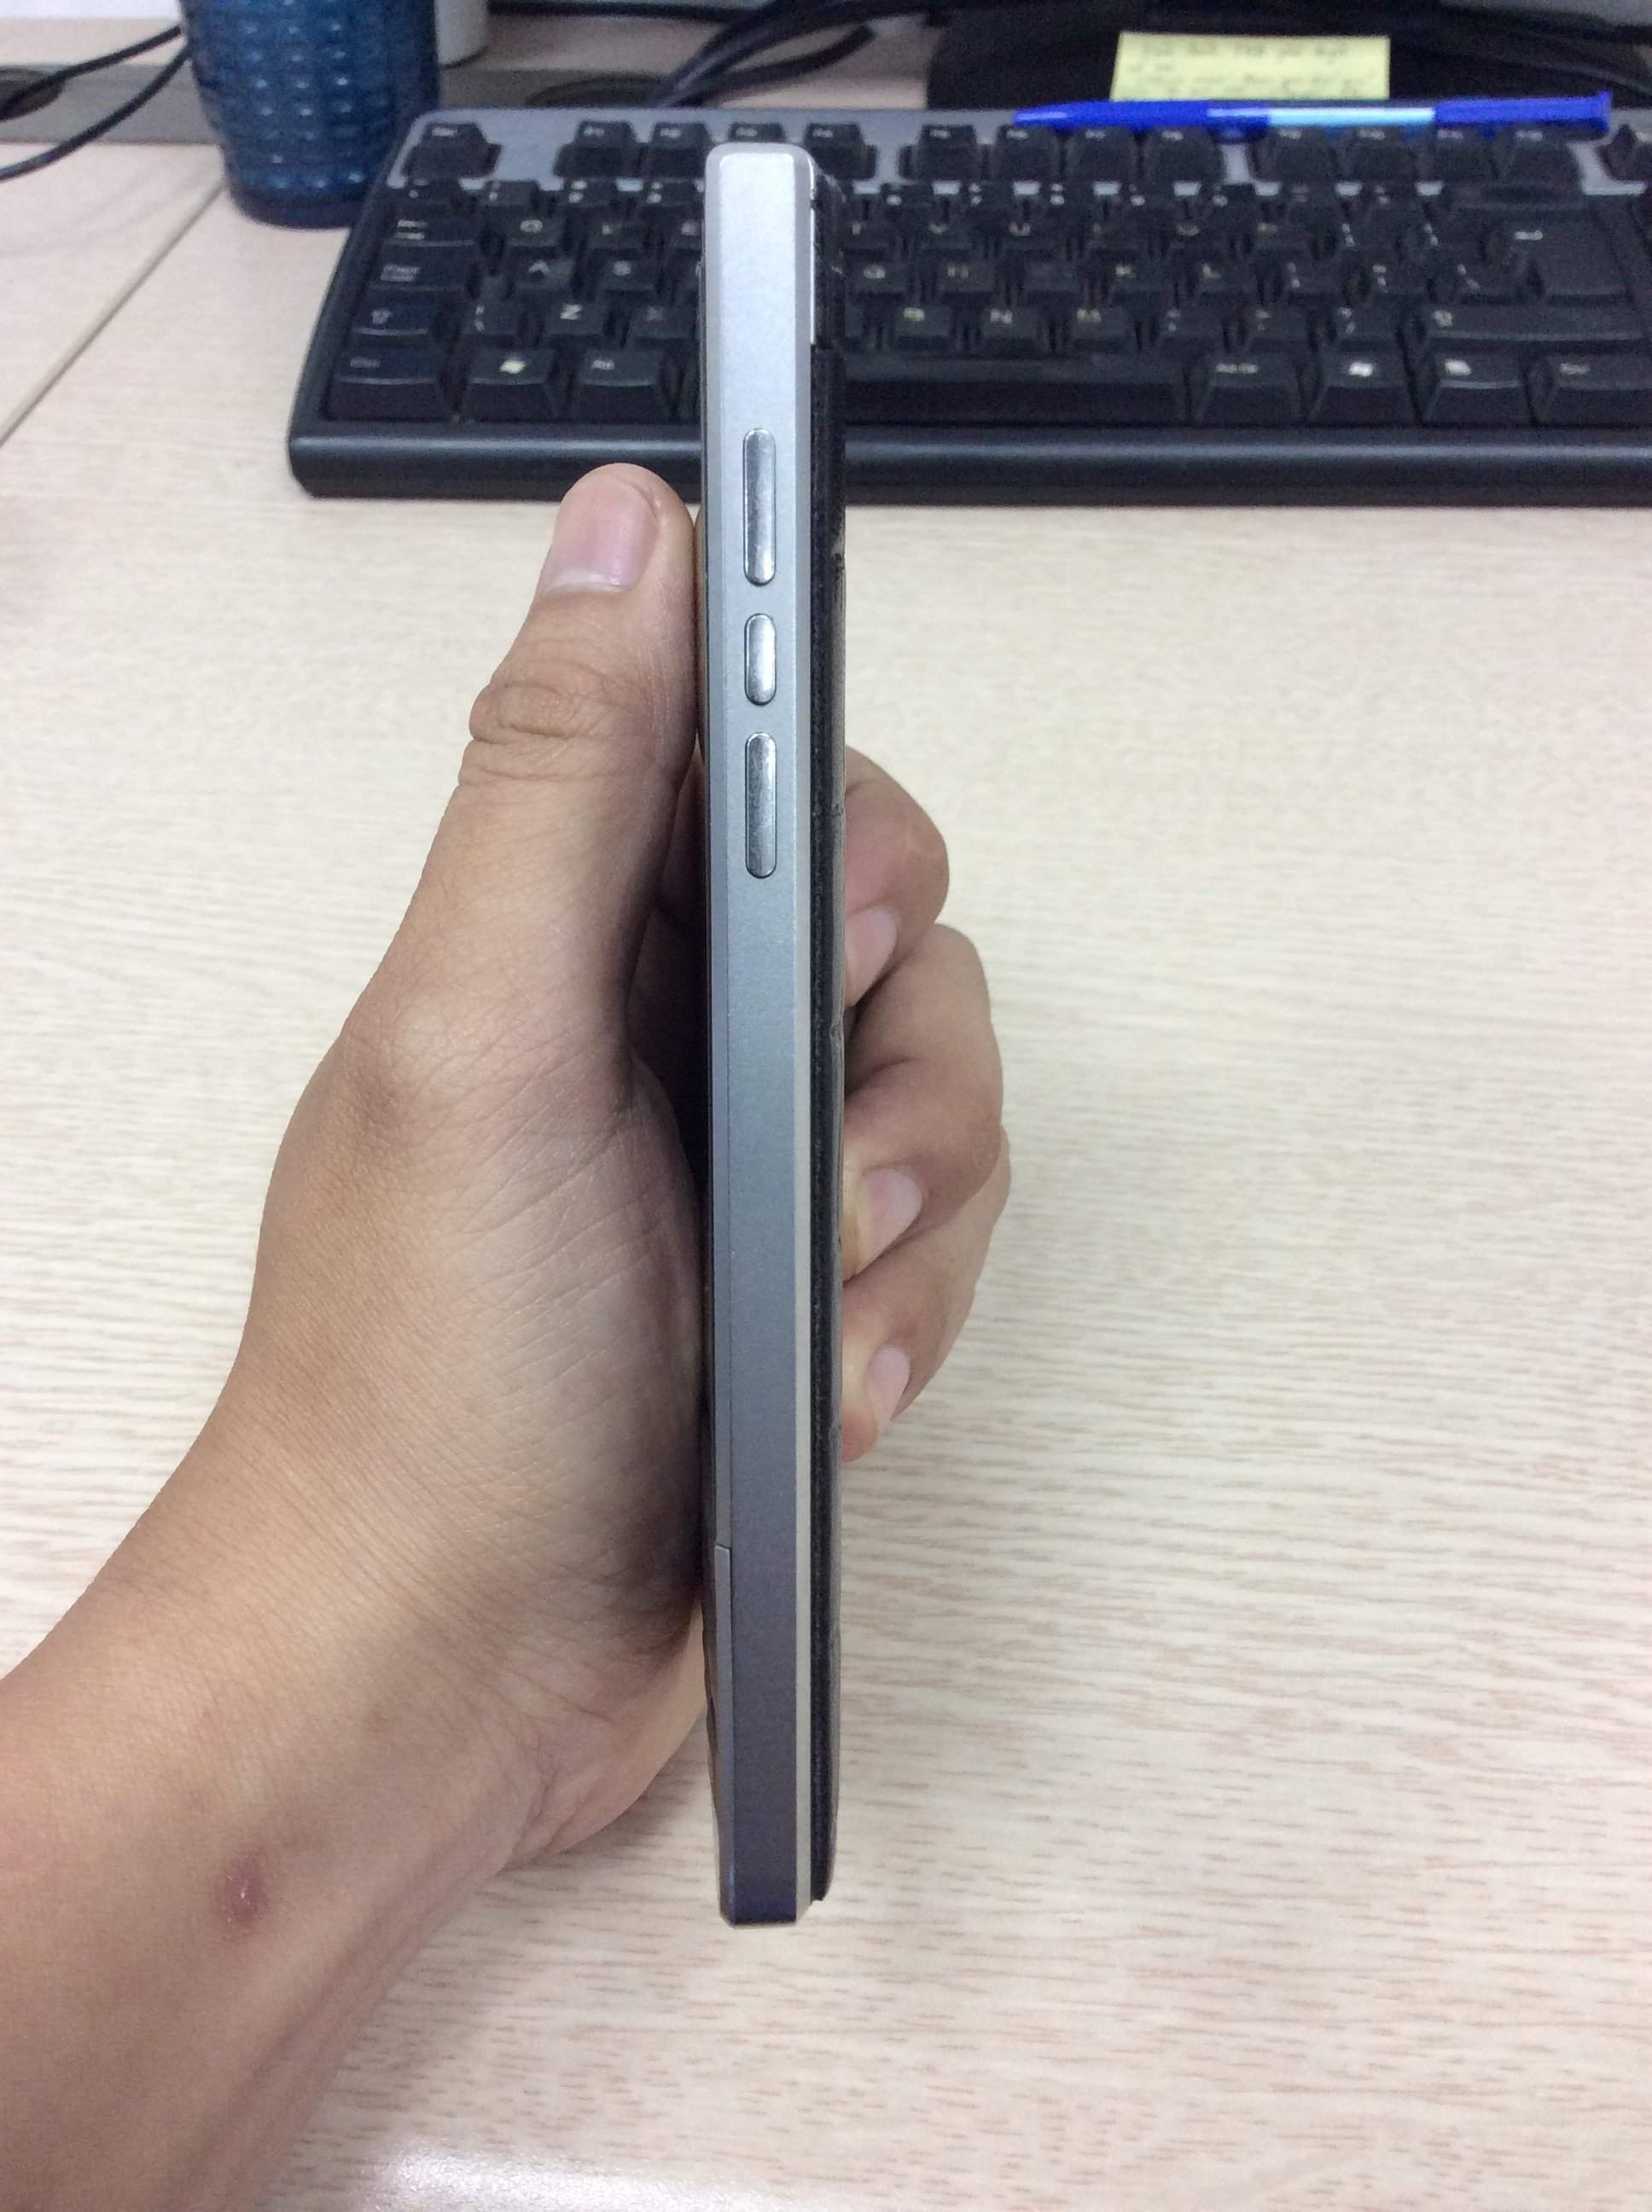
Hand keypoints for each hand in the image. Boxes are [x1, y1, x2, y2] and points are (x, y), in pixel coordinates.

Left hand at [174, 464, 1007, 1865]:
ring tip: (825, 1330)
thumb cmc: (435, 1357)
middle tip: (831, 1173)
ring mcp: (746, 1168)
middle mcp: (667, 1028)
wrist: (446, 1671)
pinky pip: (943, 1244)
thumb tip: (634, 514)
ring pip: (949, 1095)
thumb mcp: (480, 1035)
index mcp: (570, 931)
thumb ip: (561, 774)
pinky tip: (831, 1403)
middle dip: (905, 1059)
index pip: (758, 766)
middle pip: (899, 936)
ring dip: (916, 1218)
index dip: (835, 814)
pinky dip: (911, 1317)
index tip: (836, 930)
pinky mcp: (809, 1295)